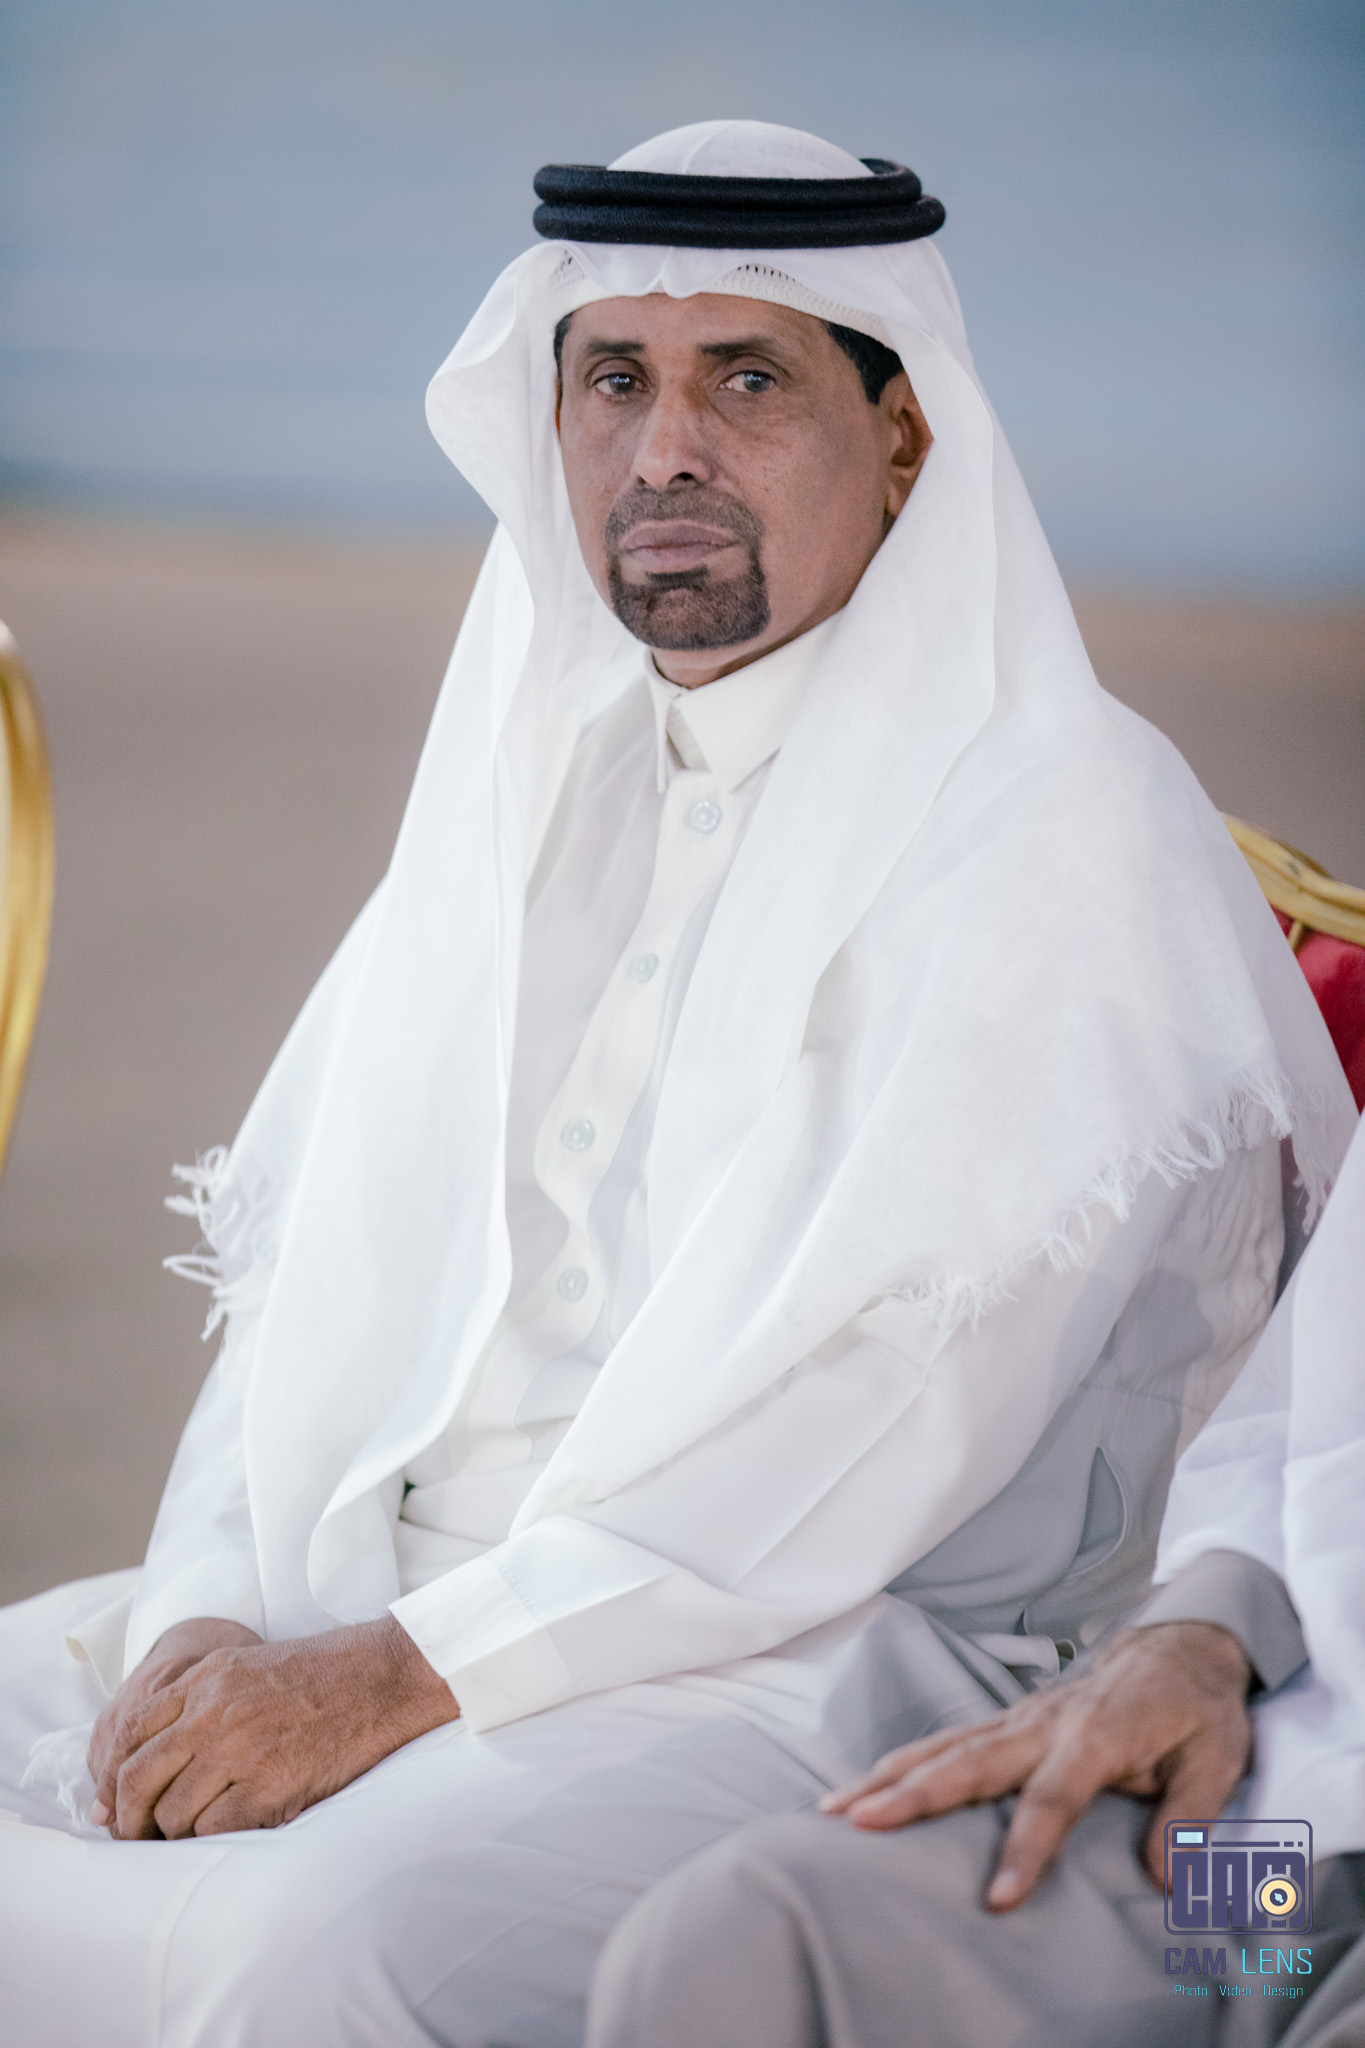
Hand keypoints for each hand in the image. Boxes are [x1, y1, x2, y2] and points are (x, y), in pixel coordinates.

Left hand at [91, 1616, 459, 1838]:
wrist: (381, 1677)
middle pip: (138, 1778)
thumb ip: (198, 1702)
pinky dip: (213, 1838)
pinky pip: (214, 1830)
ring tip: (192, 1834)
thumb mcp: (246, 1667)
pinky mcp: (271, 1785)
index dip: (118, 1776)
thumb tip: (154, 1759)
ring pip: (173, 1812)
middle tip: (138, 1836)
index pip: (130, 1733)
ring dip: (176, 1832)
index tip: (121, 1801)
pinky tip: (230, 1829)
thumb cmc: (318, 1675)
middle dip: (130, 1817)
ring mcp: (241, 1749)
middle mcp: (214, 1713)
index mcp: (205, 1680)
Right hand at [819, 1621, 1252, 1909]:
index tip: (997, 1899)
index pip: (1053, 1798)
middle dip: (913, 1793)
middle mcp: (1046, 1720)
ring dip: (890, 1775)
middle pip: (970, 1761)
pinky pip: (949, 1741)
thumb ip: (1190, 1815)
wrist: (1179, 1645)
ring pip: (946, 1746)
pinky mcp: (1010, 1719)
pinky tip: (865, 1787)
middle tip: (860, 1821)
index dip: (1025, 1848)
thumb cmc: (1197, 1707)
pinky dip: (902, 1762)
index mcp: (1096, 1733)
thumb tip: (1166, 1877)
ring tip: (837, 1808)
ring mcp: (1021, 1715)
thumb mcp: (1217, 1757)